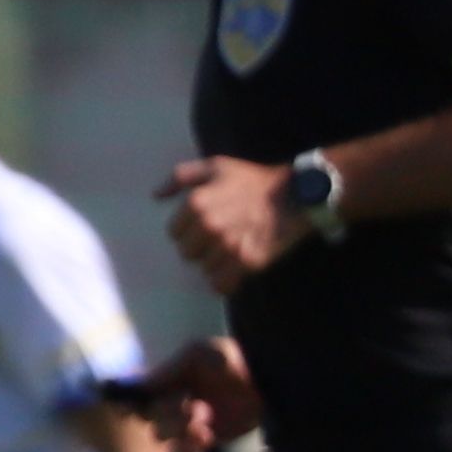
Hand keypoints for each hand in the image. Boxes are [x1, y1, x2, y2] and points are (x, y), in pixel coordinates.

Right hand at [123, 333, 261, 451]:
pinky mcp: (209, 439)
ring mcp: (192, 421)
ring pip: (163, 436)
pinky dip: (187, 447)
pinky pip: (181, 451)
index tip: (129, 407)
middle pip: (150, 417)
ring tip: (203, 425)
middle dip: (167, 415)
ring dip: (178, 431)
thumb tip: (140, 386)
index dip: (133, 400)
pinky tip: (205, 437)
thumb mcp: (200, 354)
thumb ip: (168, 370)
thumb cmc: (236, 359)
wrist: (271, 381)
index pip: (142, 393)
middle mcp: (178, 401)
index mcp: (173, 379)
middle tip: (193, 409)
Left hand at [158, 155, 298, 292]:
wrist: (295, 194)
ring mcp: (229, 246)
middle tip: (216, 239)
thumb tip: (156, 195)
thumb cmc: (252, 179)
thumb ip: (181, 177)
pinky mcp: (248, 262)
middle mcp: (209, 227)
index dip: (186, 230)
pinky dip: (224, 281)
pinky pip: (222, 284)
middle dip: (199, 247)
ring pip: (204, 269)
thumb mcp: (215, 166)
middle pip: (187, 253)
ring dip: (214, 263)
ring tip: (229, 250)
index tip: (200, 227)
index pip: (174, 233)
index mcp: (196, 204)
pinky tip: (232, 271)